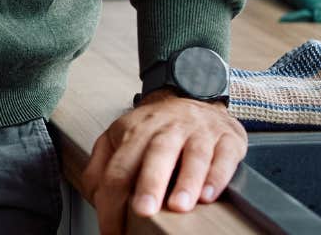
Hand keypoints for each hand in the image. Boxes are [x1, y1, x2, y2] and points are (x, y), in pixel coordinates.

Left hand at [82, 91, 245, 234]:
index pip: (119, 167)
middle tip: (143, 210)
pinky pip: (224, 156)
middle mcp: (167, 128)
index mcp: (136, 131)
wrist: (196, 99)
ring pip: (194, 155)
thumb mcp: (121, 136)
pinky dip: (217, 176)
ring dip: (187, 181)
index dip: (112, 201)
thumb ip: (102, 164)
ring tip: (179, 206)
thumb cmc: (156, 128)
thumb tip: (93, 195)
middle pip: (156, 153)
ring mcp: (199, 132)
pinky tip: (209, 194)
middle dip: (150, 184)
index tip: (112, 230)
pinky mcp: (227, 139)